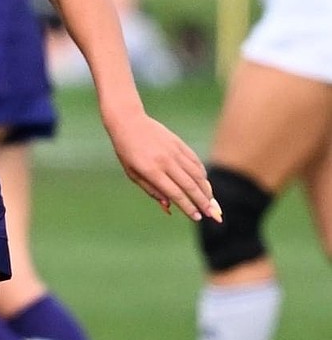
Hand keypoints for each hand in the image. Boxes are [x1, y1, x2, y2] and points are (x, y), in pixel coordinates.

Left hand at [104, 109, 221, 224]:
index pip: (175, 193)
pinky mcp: (179, 143)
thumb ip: (151, 190)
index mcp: (151, 170)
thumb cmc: (126, 152)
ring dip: (206, 190)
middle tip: (213, 215)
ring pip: (197, 174)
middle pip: (190, 185)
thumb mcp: (132, 174)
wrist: (129, 122)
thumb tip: (169, 206)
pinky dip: (202, 174)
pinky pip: (195, 161)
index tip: (197, 217)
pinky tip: (205, 184)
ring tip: (212, 202)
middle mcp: (166, 161)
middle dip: (203, 202)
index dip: (188, 206)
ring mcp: (174, 151)